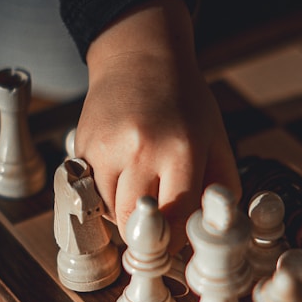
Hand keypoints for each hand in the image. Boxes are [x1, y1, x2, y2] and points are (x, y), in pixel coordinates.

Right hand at [74, 0, 240, 252]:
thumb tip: (212, 233)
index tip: (177, 244)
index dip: (175, 241)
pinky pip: (93, 194)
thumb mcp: (216, 139)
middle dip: (147, 235)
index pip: (175, 220)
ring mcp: (106, 149)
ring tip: (143, 188)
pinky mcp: (82, 147)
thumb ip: (220, 187)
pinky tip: (124, 174)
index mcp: (180, 149)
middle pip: (135, 225)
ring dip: (126, 215)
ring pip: (111, 213)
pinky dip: (108, 196)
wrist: (138, 57)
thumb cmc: (185, 102)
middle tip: (158, 228)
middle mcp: (140, 150)